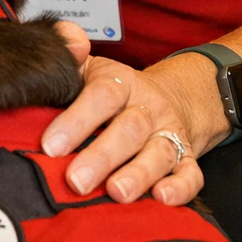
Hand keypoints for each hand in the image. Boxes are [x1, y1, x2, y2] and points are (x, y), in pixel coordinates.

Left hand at [40, 23, 213, 205]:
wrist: (168, 97)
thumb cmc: (112, 90)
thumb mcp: (90, 68)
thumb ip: (72, 53)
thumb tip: (71, 42)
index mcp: (121, 83)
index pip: (102, 96)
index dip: (76, 121)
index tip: (51, 146)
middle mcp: (148, 108)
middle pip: (129, 129)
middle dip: (102, 157)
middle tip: (76, 180)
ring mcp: (170, 133)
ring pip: (159, 153)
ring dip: (138, 175)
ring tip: (116, 193)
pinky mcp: (188, 158)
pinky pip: (191, 174)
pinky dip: (180, 189)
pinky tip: (162, 199)